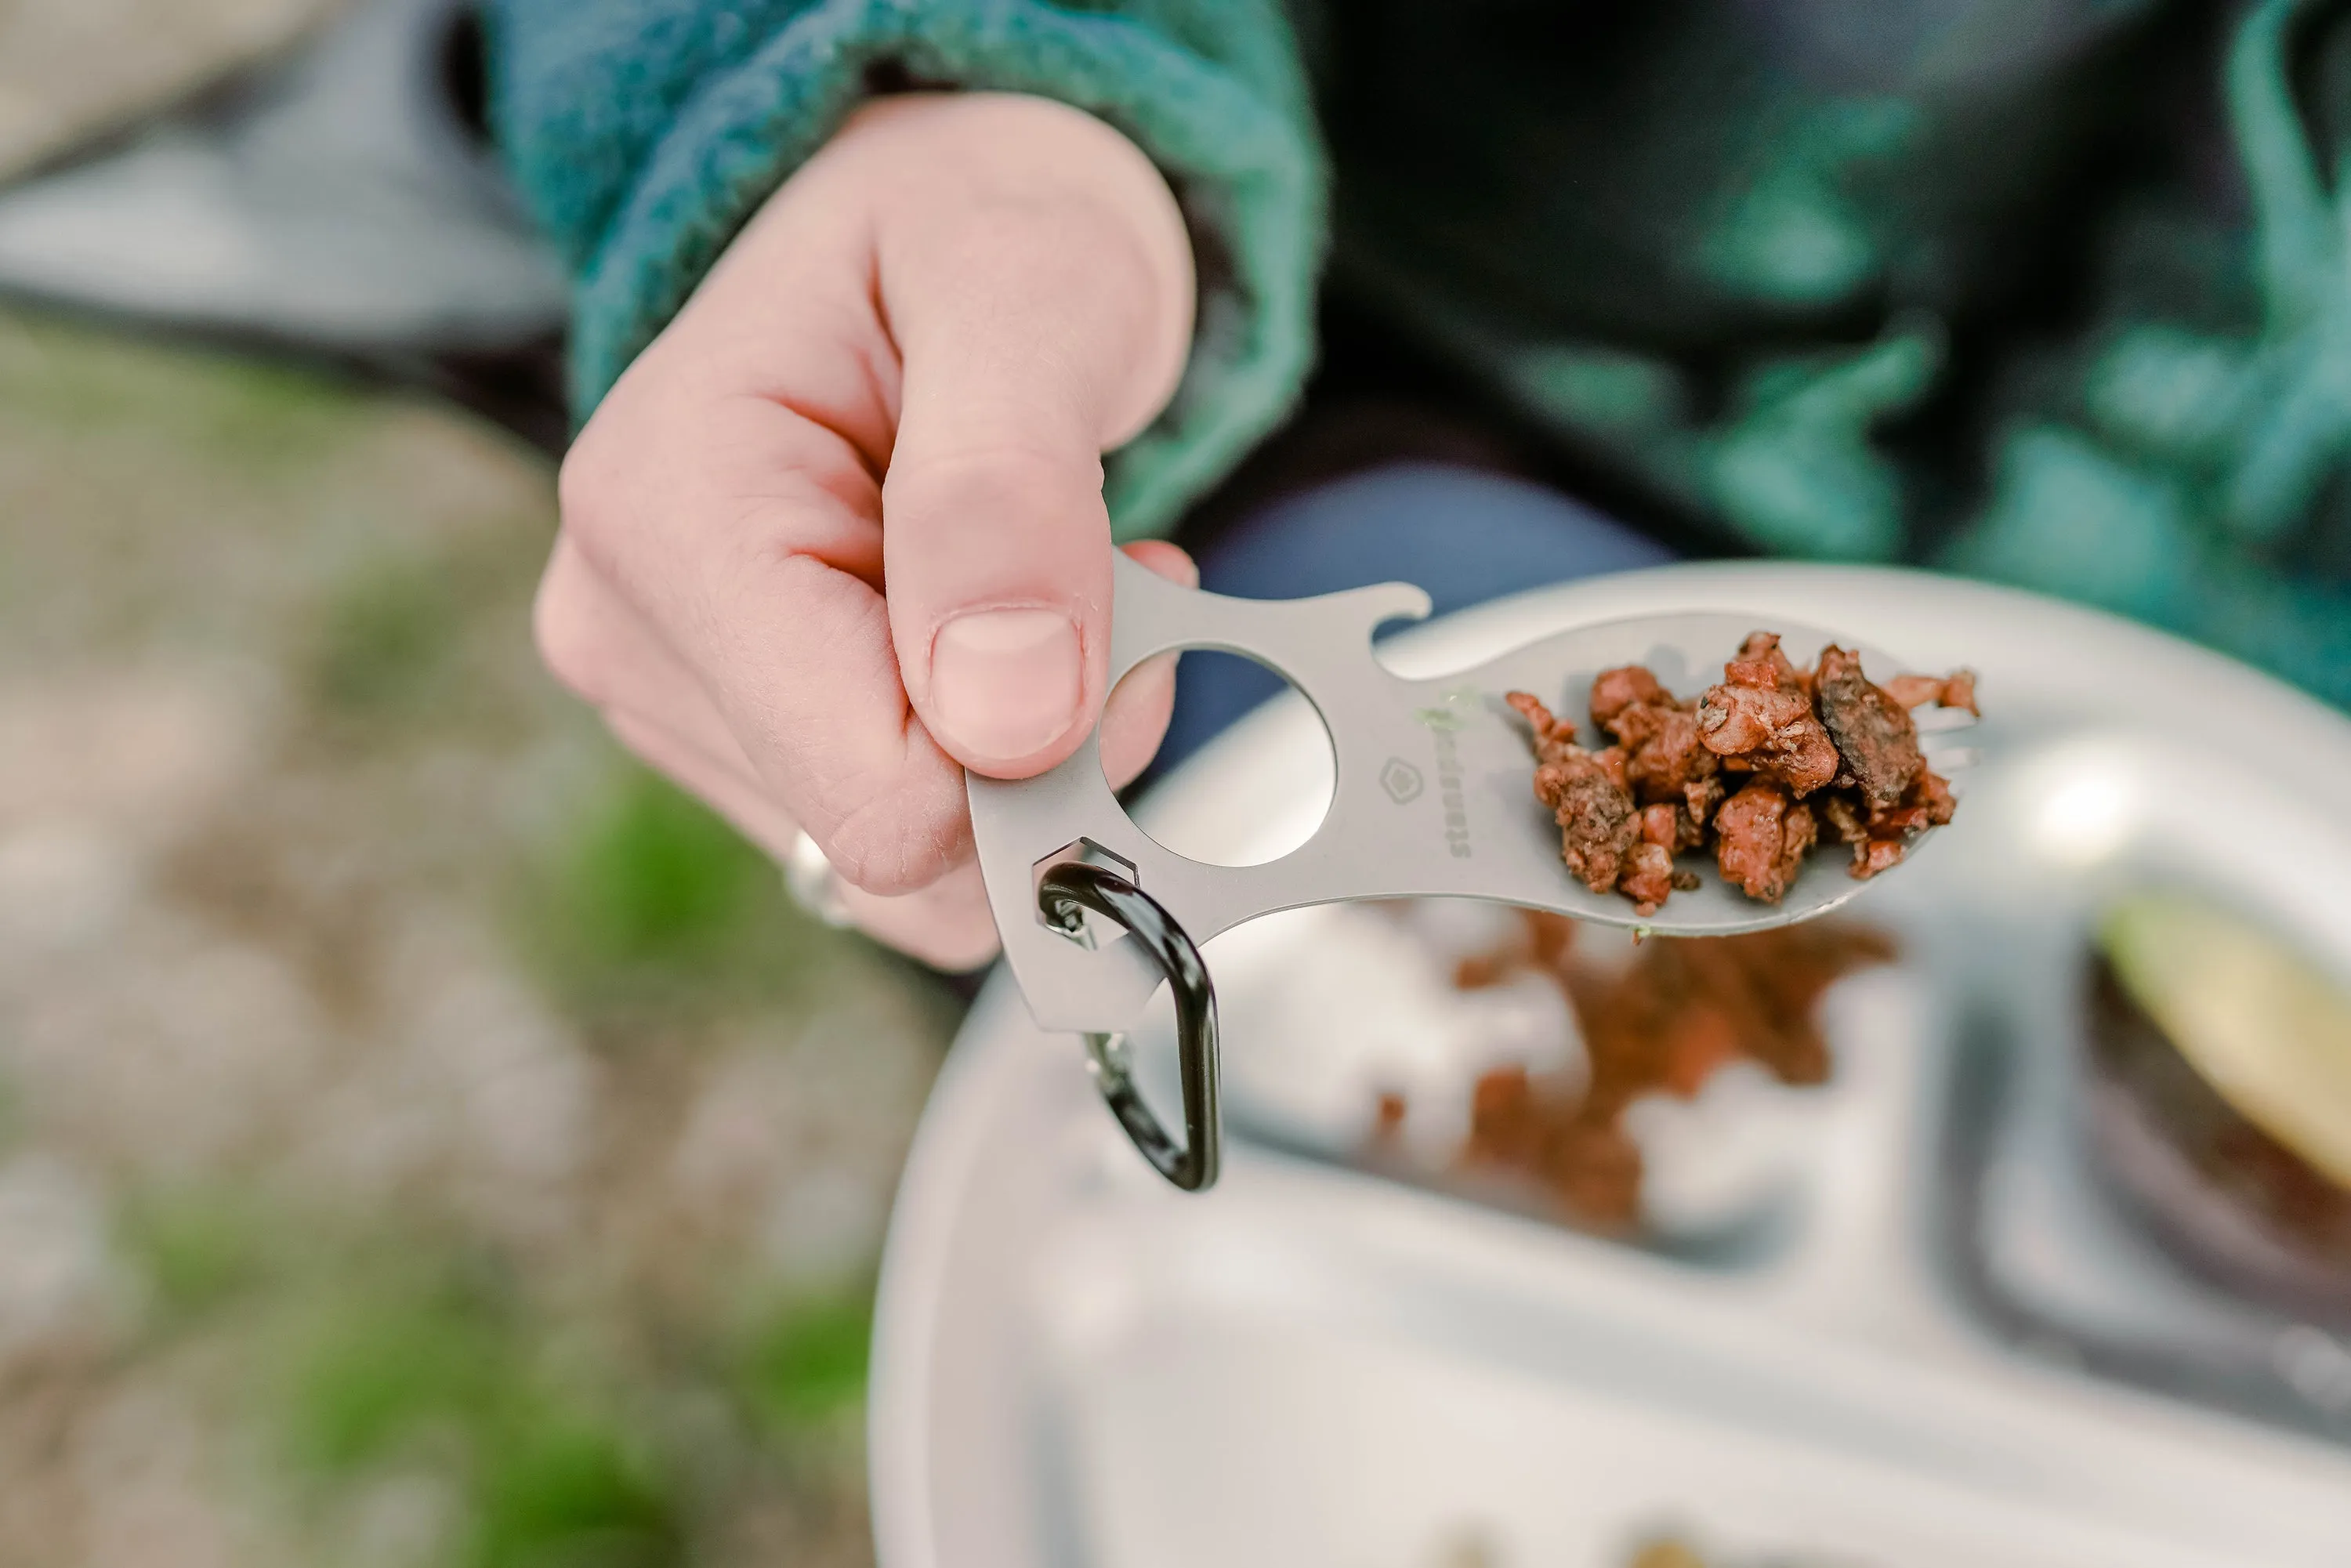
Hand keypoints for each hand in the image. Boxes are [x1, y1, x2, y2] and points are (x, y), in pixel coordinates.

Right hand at [534, 93, 1197, 969]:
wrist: (933, 217)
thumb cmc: (977, 222)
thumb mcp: (1027, 290)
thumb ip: (1006, 498)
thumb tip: (1003, 727)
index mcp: (665, 515)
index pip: (879, 799)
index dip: (1050, 741)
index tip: (1131, 585)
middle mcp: (630, 630)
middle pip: (903, 852)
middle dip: (1054, 734)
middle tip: (1110, 565)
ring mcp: (674, 701)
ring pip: (919, 873)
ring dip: (1040, 745)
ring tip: (1055, 573)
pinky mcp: (735, 742)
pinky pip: (915, 852)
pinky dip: (1008, 765)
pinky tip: (1015, 635)